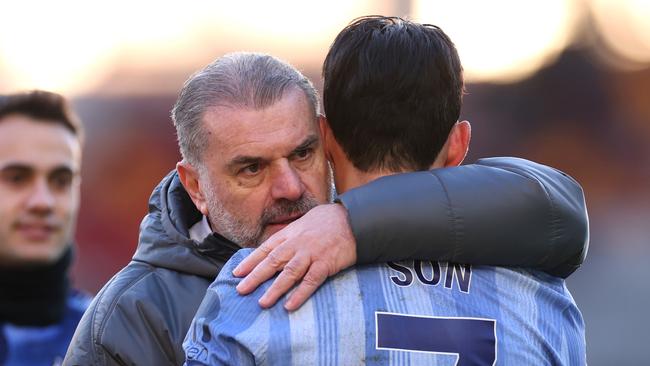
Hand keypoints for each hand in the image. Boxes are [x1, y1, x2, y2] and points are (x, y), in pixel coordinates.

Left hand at [232, 203, 356, 310]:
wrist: (352, 219)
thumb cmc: (327, 221)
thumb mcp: (303, 223)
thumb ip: (289, 236)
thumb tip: (274, 248)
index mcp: (290, 234)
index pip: (265, 248)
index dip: (250, 261)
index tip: (237, 273)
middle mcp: (297, 244)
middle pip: (273, 261)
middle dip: (255, 277)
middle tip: (241, 290)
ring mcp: (311, 254)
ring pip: (289, 273)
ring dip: (275, 289)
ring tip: (262, 302)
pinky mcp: (326, 264)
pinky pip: (311, 281)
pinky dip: (300, 294)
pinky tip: (290, 305)